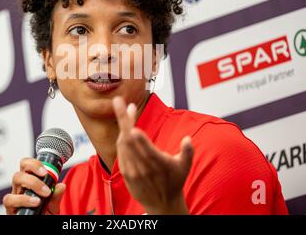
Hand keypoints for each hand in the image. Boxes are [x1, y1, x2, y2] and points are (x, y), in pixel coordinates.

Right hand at [2, 158, 65, 214]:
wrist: (39, 225)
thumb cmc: (43, 215)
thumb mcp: (52, 206)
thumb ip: (56, 196)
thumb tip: (61, 186)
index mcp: (29, 182)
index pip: (27, 165)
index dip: (34, 164)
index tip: (46, 171)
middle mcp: (20, 188)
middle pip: (21, 170)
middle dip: (33, 172)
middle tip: (46, 183)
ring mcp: (15, 196)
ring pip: (16, 179)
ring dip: (31, 183)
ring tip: (43, 195)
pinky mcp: (10, 207)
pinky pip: (9, 199)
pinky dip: (23, 199)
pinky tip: (34, 202)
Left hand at [112, 96, 193, 214]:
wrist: (162, 204)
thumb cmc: (174, 182)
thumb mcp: (185, 167)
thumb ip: (187, 152)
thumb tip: (187, 139)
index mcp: (159, 164)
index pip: (146, 148)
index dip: (139, 139)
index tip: (133, 124)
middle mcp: (143, 168)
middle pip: (129, 140)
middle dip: (122, 119)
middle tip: (118, 101)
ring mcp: (132, 171)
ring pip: (123, 144)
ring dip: (123, 125)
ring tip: (125, 110)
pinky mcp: (125, 173)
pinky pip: (121, 151)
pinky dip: (122, 138)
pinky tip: (126, 128)